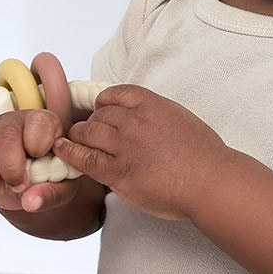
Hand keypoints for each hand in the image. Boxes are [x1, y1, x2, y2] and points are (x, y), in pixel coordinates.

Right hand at [0, 51, 85, 213]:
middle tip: (17, 187)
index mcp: (44, 124)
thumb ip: (51, 194)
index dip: (37, 146)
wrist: (28, 180)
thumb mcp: (61, 188)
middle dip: (9, 167)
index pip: (39, 122)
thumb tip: (31, 203)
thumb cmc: (48, 176)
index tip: (38, 171)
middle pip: (6, 135)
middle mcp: (14, 121)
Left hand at [51, 83, 231, 221]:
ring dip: (79, 134)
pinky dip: (69, 152)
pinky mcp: (118, 171)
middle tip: (88, 131)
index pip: (117, 93)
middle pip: (100, 113)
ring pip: (89, 131)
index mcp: (153, 104)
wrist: (211, 181)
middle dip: (91, 121)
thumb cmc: (205, 157)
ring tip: (72, 139)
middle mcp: (136, 120)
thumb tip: (145, 122)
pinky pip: (84, 158)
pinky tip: (61, 150)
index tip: (100, 108)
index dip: (104, 101)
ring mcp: (125, 145)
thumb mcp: (182, 120)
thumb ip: (159, 117)